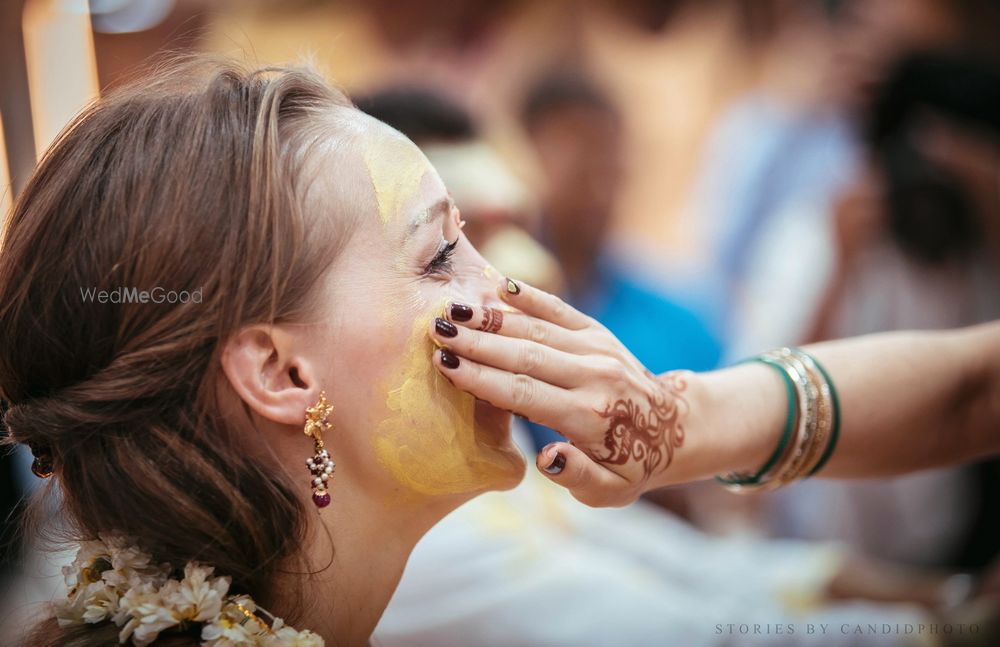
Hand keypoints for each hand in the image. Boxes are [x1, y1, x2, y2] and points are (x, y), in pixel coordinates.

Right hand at [429, 277, 691, 506]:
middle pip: (525, 355)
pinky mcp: (598, 334)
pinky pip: (560, 310)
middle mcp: (593, 377)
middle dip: (477, 343)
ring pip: (537, 329)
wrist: (675, 429)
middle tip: (436, 332)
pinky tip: (499, 286)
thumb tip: (544, 457)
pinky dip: (531, 297)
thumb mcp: (609, 492)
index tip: (445, 366)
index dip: (483, 378)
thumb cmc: (631, 466)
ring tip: (453, 311)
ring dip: (493, 319)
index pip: (525, 393)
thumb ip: (576, 477)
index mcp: (589, 417)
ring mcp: (597, 350)